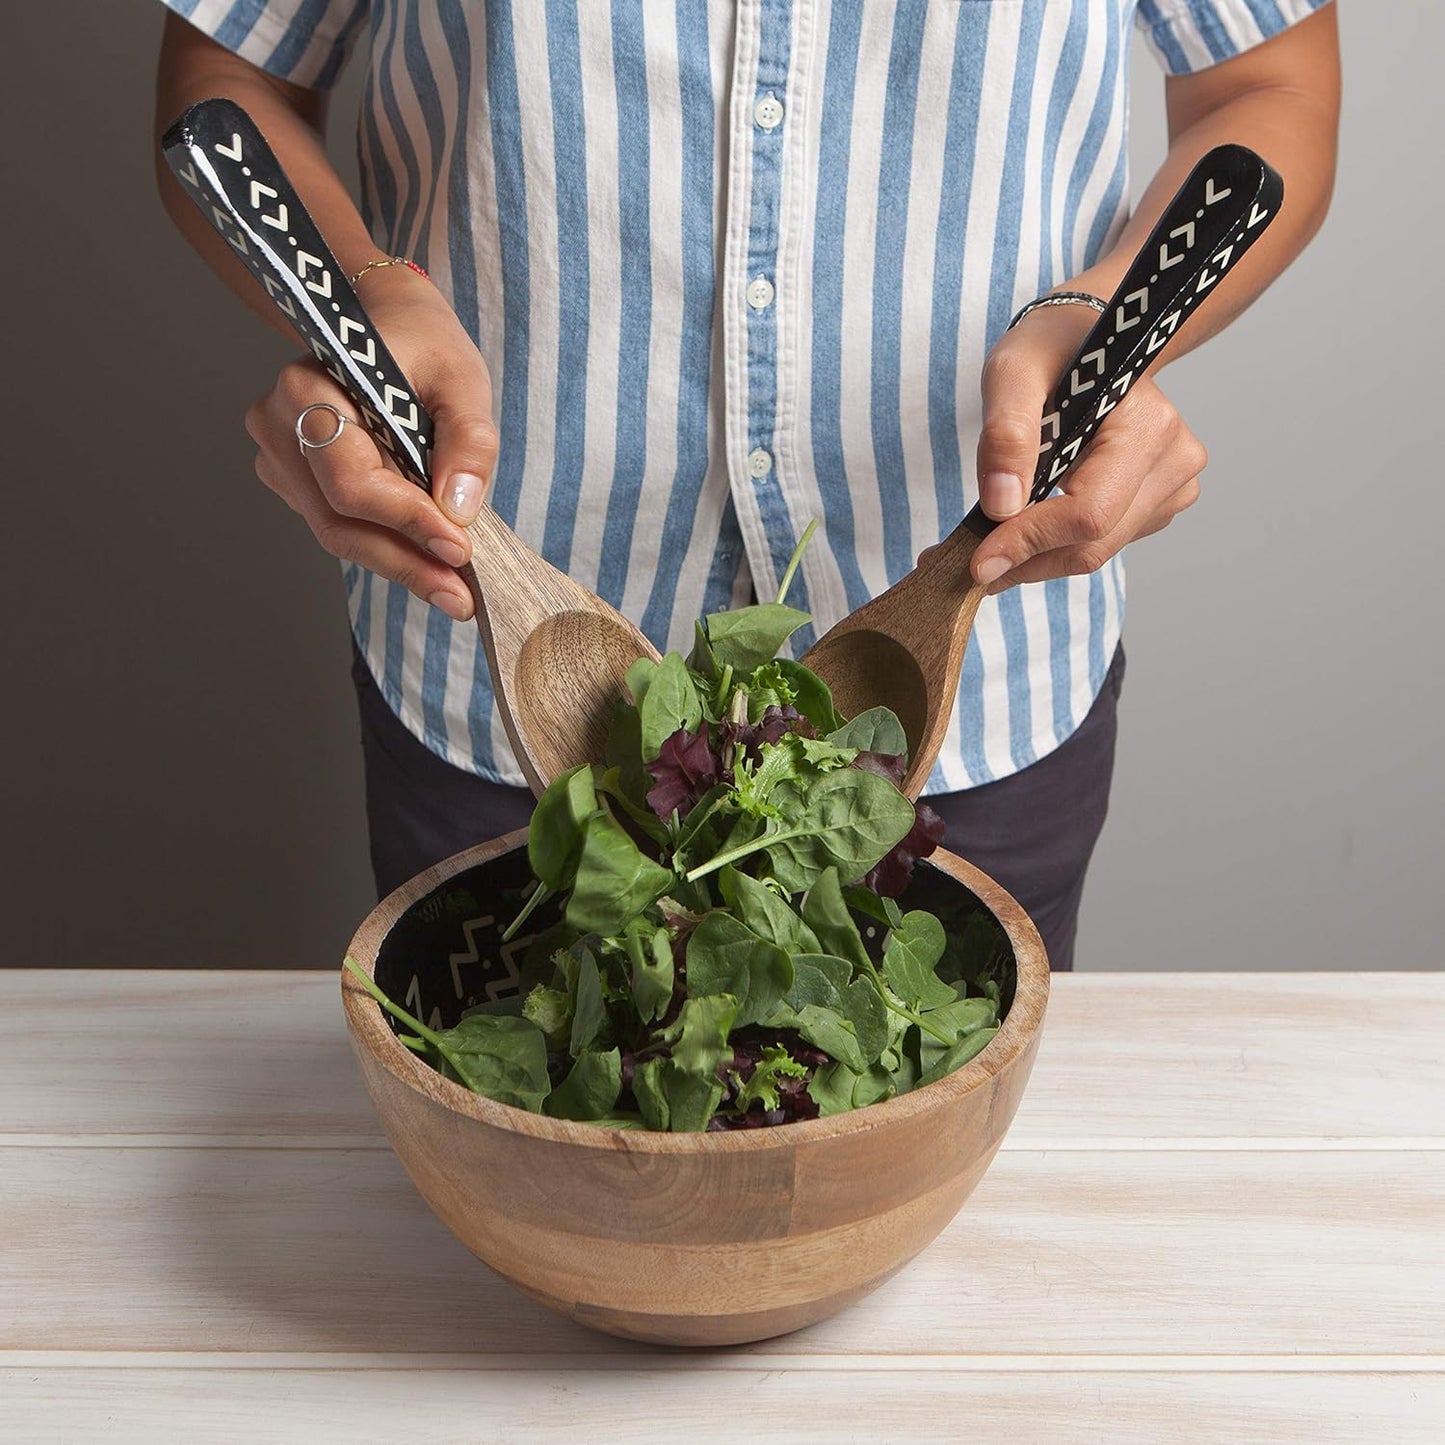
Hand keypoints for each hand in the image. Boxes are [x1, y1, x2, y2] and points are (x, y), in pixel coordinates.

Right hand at [243, 267, 496, 620]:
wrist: (386, 322)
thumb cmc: (423, 344)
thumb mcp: (462, 379)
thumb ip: (469, 440)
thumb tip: (459, 509)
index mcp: (308, 389)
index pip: (352, 482)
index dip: (408, 522)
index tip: (460, 549)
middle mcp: (279, 426)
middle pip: (340, 521)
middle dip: (406, 563)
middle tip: (460, 597)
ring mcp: (281, 457)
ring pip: (338, 533)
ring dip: (399, 564)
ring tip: (452, 589)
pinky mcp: (295, 481)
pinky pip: (340, 526)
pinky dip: (386, 548)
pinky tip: (427, 562)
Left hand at [968, 302, 1206, 593]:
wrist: (1083, 342)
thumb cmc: (1049, 351)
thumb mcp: (1012, 372)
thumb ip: (1006, 434)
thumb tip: (1001, 506)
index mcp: (1147, 425)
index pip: (1089, 512)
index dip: (1030, 543)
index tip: (977, 563)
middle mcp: (1174, 459)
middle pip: (1093, 544)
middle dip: (1025, 560)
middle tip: (968, 566)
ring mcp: (1173, 486)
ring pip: (1095, 552)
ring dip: (1037, 557)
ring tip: (989, 541)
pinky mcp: (1160, 503)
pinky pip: (1101, 544)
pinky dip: (1056, 546)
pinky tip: (1028, 524)